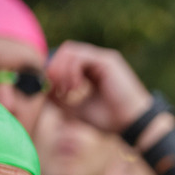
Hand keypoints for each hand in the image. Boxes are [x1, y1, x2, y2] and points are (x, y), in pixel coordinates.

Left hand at [46, 41, 172, 145]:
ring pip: (70, 50)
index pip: (66, 61)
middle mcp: (98, 62)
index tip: (52, 91)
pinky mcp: (107, 60)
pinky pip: (79, 56)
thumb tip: (43, 89)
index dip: (54, 71)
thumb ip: (59, 99)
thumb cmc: (110, 120)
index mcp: (93, 72)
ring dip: (62, 70)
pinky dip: (71, 70)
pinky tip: (76, 87)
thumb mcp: (77, 109)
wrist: (131, 124)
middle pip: (65, 51)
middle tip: (56, 88)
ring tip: (67, 90)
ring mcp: (103, 59)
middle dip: (55, 68)